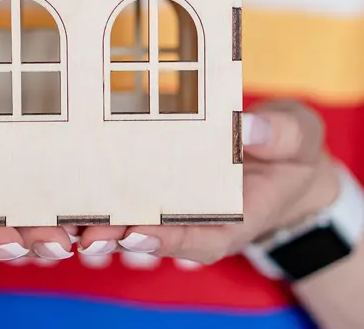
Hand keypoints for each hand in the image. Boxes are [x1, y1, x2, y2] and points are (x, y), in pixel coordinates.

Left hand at [76, 99, 341, 263]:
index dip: (166, 237)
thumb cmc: (292, 149)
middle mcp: (197, 221)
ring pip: (129, 221)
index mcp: (235, 219)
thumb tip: (248, 127)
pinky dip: (95, 195)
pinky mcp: (155, 188)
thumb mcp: (301, 136)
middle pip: (153, 235)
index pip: (199, 237)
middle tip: (84, 231)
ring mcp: (174, 208)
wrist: (283, 158)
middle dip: (117, 235)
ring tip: (63, 217)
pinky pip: (123, 197)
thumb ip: (282, 134)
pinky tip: (63, 187)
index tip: (135, 230)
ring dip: (96, 221)